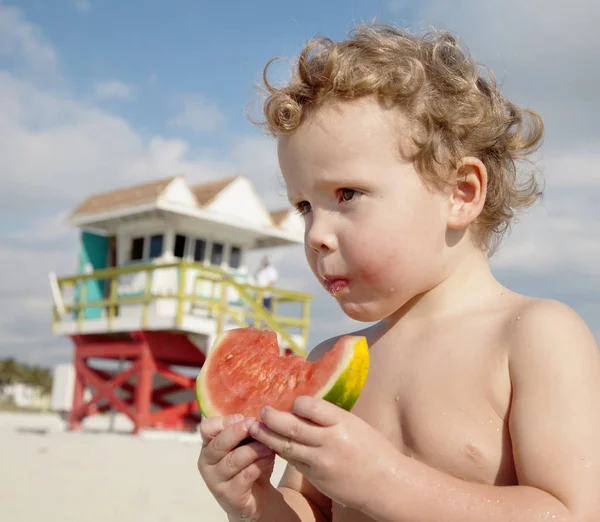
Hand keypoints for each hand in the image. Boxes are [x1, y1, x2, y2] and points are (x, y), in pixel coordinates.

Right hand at [198, 414, 277, 520]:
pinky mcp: (229, 496)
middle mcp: (207, 462)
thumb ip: (247, 430)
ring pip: (233, 460)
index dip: (223, 422)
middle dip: (238, 432)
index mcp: (209, 444)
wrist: (258, 498)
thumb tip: (258, 416)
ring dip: (254, 450)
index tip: (242, 417)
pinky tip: (269, 459)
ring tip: (269, 445)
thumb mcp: (248, 443)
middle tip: (254, 425)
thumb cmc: (251, 463)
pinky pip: (245, 476)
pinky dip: (259, 465)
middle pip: (218, 444)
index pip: (206, 428)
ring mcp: (215, 481)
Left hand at [248, 396, 398, 512]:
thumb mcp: (354, 424)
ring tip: (254, 428)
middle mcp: (329, 441)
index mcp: (342, 422)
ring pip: (287, 446)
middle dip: (272, 418)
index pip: (310, 407)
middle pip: (293, 427)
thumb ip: (330, 417)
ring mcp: (321, 461)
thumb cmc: (372, 449)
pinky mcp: (316, 477)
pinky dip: (280, 451)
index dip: (296, 403)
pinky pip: (293, 461)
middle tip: (262, 411)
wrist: (385, 483)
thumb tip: (304, 406)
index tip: (291, 401)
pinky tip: (271, 444)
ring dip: (267, 436)